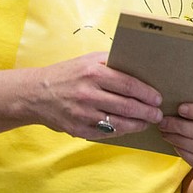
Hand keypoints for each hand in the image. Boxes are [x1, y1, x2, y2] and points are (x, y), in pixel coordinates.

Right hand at [27, 51, 162, 139]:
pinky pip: (104, 133)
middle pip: (127, 106)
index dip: (147, 94)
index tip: (158, 98)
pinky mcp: (76, 128)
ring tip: (147, 123)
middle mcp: (88, 93)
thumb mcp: (89, 60)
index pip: (129, 85)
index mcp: (94, 73)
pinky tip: (129, 128)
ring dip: (137, 124)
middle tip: (158, 114)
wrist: (34, 93)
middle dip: (147, 112)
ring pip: (118, 122)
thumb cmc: (68, 73)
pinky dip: (120, 131)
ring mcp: (81, 113)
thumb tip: (142, 68)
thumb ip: (114, 62)